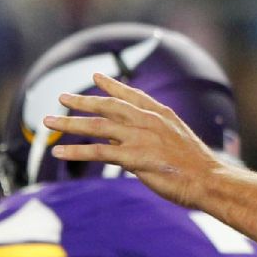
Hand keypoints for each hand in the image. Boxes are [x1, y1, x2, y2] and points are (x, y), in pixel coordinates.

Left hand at [45, 72, 221, 209]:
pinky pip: (97, 152)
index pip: (132, 95)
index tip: (96, 77)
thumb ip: (149, 135)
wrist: (208, 179)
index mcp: (161, 114)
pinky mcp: (134, 157)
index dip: (112, 86)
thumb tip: (122, 138)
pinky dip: (76, 151)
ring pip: (97, 126)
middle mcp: (149, 121)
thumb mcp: (176, 141)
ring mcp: (140, 137)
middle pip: (108, 106)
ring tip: (48, 121)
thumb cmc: (196, 165)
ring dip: (70, 123)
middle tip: (62, 97)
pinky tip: (59, 151)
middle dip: (82, 101)